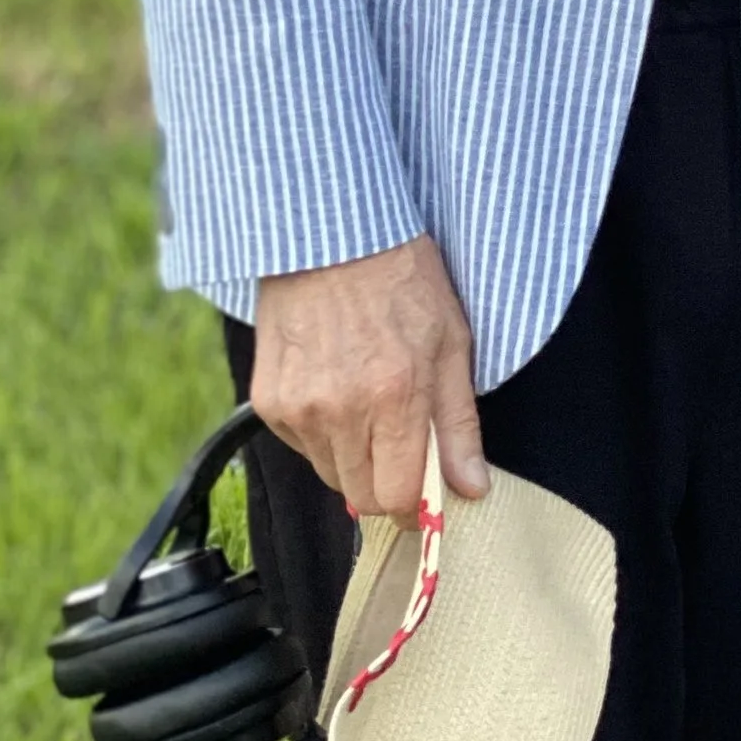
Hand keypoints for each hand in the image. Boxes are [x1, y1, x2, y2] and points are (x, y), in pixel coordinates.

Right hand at [251, 234, 488, 518]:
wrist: (331, 237)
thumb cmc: (402, 282)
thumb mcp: (451, 343)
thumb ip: (458, 424)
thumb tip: (472, 488)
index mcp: (394, 396)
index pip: (397, 497)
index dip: (416, 504)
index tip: (425, 492)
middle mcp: (339, 410)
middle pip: (361, 497)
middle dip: (386, 484)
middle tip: (400, 443)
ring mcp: (297, 408)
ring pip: (331, 475)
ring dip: (354, 458)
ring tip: (368, 404)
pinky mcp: (268, 401)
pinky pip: (301, 447)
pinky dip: (323, 435)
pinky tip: (337, 390)